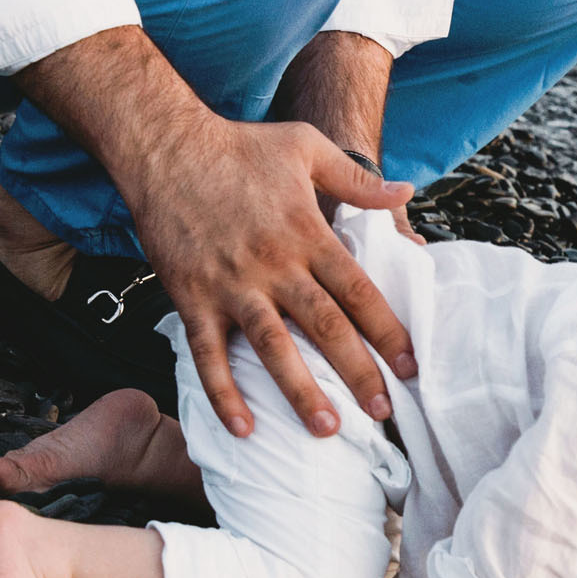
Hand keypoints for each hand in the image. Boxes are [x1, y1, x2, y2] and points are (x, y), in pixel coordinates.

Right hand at [13, 27, 418, 439]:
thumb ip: (359, 179)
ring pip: (272, 348)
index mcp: (307, 233)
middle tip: (384, 413)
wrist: (164, 147)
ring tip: (328, 431)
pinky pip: (208, 355)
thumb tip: (407, 195)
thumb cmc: (240, 146)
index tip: (412, 366)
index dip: (389, 331)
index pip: (358, 291)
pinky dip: (223, 394)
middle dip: (358, 373)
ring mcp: (231, 285)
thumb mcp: (306, 148)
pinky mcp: (191, 297)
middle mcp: (274, 265)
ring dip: (300, 393)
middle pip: (325, 327)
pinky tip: (243, 430)